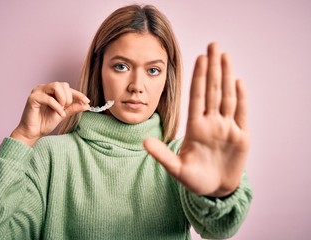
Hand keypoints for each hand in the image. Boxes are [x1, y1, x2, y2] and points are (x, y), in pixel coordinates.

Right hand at [11, 82, 89, 145]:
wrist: (33, 133)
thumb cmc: (44, 122)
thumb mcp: (63, 114)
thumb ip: (73, 108)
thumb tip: (86, 105)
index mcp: (50, 90)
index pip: (67, 87)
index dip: (78, 94)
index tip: (87, 101)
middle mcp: (43, 88)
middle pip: (62, 84)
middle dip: (69, 97)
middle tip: (67, 108)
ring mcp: (37, 92)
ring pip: (56, 86)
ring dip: (63, 98)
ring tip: (63, 109)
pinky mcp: (32, 98)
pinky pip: (49, 98)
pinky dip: (57, 107)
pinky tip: (60, 114)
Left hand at [144, 43, 248, 196]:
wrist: (214, 191)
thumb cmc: (194, 180)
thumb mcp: (176, 168)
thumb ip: (162, 155)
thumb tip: (144, 142)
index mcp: (196, 128)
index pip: (197, 97)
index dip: (199, 77)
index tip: (199, 58)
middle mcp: (212, 123)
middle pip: (213, 90)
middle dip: (213, 68)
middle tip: (213, 45)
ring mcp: (227, 128)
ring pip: (227, 97)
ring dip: (227, 76)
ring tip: (225, 56)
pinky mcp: (242, 137)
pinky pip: (242, 114)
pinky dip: (241, 98)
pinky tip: (238, 81)